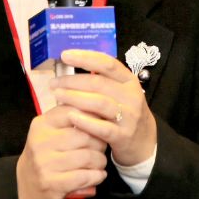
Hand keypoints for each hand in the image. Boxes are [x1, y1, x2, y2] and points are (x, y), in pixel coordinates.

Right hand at [16, 105, 107, 198]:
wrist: (26, 184)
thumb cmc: (46, 153)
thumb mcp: (50, 130)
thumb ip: (70, 117)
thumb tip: (99, 108)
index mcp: (42, 124)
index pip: (74, 112)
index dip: (93, 118)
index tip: (102, 125)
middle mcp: (40, 142)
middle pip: (84, 136)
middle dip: (100, 142)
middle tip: (102, 147)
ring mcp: (44, 164)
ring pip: (87, 157)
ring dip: (100, 161)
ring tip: (100, 162)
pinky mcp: (51, 184)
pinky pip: (84, 177)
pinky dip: (97, 176)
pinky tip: (98, 175)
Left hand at [50, 49, 156, 166]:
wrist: (144, 142)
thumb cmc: (124, 112)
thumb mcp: (120, 92)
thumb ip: (102, 80)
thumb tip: (73, 63)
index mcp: (128, 80)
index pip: (107, 63)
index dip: (85, 57)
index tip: (65, 55)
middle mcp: (131, 96)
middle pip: (99, 83)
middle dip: (72, 81)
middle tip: (54, 83)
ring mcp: (128, 116)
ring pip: (99, 103)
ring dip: (75, 98)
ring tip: (57, 96)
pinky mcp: (123, 136)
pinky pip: (102, 128)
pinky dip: (85, 121)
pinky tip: (71, 116)